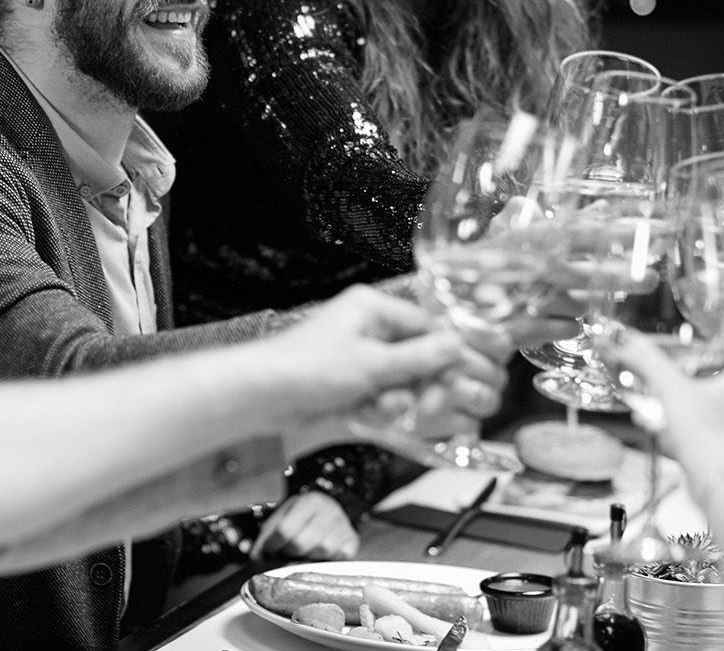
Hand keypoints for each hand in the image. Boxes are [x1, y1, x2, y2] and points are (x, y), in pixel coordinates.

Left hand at [253, 286, 470, 421]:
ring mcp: (359, 357)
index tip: (463, 374)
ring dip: (399, 399)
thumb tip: (457, 346)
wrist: (260, 399)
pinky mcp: (350, 384)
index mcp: (372, 309)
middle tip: (431, 402)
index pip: (428, 324)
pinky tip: (368, 414)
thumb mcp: (370, 363)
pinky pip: (382, 396)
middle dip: (424, 382)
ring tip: (386, 407)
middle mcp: (367, 329)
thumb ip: (418, 357)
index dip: (448, 352)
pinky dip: (380, 409)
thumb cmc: (304, 368)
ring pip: (402, 380)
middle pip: (418, 355)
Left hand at [254, 491, 359, 560]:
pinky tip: (321, 555)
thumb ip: (267, 537)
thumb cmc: (301, 517)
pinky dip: (328, 560)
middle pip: (301, 543)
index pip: (284, 530)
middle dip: (289, 552)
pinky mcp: (353, 540)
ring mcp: (344, 525)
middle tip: (287, 552)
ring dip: (309, 557)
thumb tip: (256, 558)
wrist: (328, 511)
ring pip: (321, 551)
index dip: (273, 545)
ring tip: (304, 552)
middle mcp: (329, 510)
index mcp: (309, 501)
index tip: (269, 550)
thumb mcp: (281, 518)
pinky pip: (338, 557)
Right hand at [599, 319, 723, 466]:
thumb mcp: (674, 392)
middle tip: (695, 355)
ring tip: (671, 391)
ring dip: (698, 396)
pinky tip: (663, 431)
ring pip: (723, 405)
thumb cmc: (713, 441)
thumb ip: (649, 364)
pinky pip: (708, 432)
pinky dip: (687, 427)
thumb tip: (625, 340)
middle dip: (715, 364)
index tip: (722, 323)